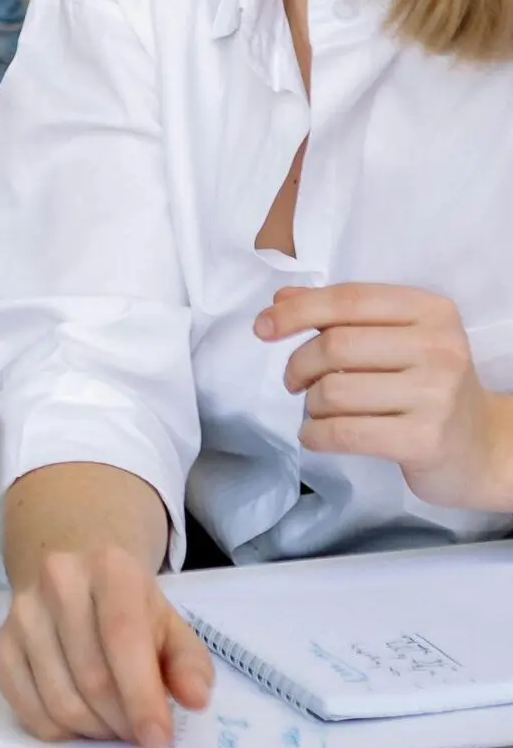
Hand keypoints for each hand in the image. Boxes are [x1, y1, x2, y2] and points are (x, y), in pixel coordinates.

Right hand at [0, 546, 210, 747]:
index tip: (158, 739)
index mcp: (109, 568)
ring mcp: (23, 609)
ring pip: (59, 698)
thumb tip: (194, 697)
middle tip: (138, 732)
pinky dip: (56, 729)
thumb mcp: (171, 626)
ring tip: (112, 722)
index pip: (122, 636)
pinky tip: (79, 717)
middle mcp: (58, 579)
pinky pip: (24, 704)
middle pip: (92, 677)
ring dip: (93, 729)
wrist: (76, 570)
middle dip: (122, 722)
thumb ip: (190, 664)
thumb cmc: (132, 608)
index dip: (141, 695)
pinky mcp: (1, 638)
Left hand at [259, 282, 512, 511]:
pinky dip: (316, 434)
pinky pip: (346, 432)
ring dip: (311, 403)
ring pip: (335, 391)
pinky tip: (313, 435)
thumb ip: (341, 315)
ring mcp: (435, 396)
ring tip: (318, 409)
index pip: (347, 300)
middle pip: (335, 345)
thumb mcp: (395, 338)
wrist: (484, 447)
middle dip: (298, 363)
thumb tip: (281, 299)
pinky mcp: (425, 440)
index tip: (263, 328)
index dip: (296, 311)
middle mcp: (439, 348)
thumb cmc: (428, 384)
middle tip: (293, 380)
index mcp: (430, 311)